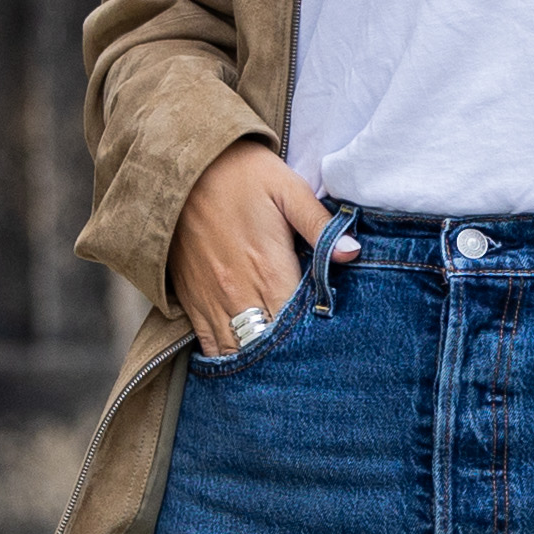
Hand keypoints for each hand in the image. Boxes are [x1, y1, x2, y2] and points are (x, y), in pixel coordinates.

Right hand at [175, 140, 327, 354]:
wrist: (180, 167)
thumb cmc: (242, 175)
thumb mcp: (288, 189)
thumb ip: (320, 226)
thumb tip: (353, 253)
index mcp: (269, 269)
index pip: (297, 326)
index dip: (315, 338)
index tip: (331, 340)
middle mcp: (239, 293)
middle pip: (270, 347)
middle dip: (290, 356)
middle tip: (312, 359)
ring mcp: (212, 301)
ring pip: (239, 354)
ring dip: (260, 360)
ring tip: (282, 366)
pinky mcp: (192, 301)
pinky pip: (209, 346)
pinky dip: (228, 358)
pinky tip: (247, 358)